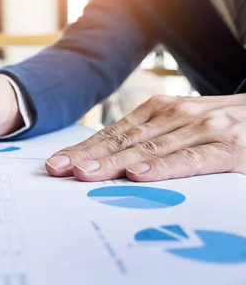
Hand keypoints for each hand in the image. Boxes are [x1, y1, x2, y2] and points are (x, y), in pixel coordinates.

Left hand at [46, 94, 245, 180]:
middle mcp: (177, 115)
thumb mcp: (184, 124)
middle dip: (87, 156)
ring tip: (85, 173)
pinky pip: (192, 160)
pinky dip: (164, 167)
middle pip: (123, 140)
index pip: (113, 133)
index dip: (83, 148)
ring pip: (150, 149)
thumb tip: (110, 161)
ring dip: (114, 162)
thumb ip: (153, 138)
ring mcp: (204, 128)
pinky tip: (139, 175)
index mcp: (161, 110)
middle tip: (58, 169)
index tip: (56, 163)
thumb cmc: (225, 124)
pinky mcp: (229, 147)